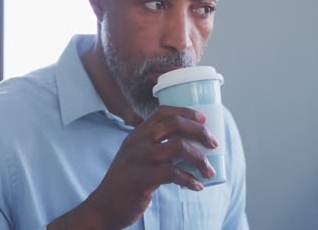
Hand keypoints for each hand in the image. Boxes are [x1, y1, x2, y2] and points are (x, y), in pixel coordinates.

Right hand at [86, 105, 217, 228]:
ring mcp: (138, 159)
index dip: (185, 112)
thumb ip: (154, 148)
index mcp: (136, 134)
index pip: (163, 112)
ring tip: (209, 172)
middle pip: (174, 125)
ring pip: (177, 147)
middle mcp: (137, 142)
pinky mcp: (141, 178)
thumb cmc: (126, 181)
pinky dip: (189, 180)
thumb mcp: (135, 157)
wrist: (104, 206)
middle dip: (199, 132)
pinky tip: (197, 186)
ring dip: (199, 159)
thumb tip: (190, 147)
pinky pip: (173, 174)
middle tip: (213, 144)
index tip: (203, 120)